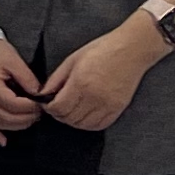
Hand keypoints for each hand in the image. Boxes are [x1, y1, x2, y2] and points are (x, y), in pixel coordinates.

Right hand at [0, 37, 43, 139]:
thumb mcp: (15, 61)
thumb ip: (28, 80)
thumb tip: (40, 95)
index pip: (13, 104)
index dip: (30, 107)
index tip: (41, 104)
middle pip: (6, 118)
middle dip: (26, 118)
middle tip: (39, 112)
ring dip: (16, 125)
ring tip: (30, 118)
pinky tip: (4, 141)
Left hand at [34, 22, 161, 134]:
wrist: (131, 49)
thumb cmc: (102, 50)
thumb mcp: (72, 60)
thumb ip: (56, 79)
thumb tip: (43, 94)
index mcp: (80, 83)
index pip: (58, 108)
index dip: (49, 108)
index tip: (47, 103)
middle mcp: (94, 97)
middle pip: (69, 118)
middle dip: (58, 114)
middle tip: (57, 106)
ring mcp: (108, 105)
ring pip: (83, 125)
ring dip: (72, 120)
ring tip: (70, 110)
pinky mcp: (118, 108)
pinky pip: (99, 125)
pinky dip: (88, 123)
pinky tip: (85, 114)